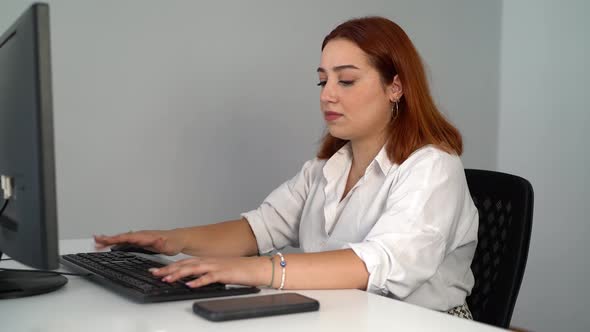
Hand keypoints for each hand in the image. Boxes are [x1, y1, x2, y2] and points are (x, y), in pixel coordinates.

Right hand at [94, 229, 184, 255]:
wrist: (178, 239)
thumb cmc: (173, 242)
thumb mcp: (168, 245)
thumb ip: (161, 244)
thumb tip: (157, 242)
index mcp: (145, 236)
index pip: (127, 237)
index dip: (115, 239)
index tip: (105, 240)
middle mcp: (140, 235)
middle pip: (121, 237)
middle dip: (108, 239)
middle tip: (95, 240)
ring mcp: (139, 237)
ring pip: (122, 238)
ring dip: (110, 240)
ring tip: (97, 242)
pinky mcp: (140, 241)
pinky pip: (125, 241)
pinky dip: (116, 242)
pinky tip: (110, 244)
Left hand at [150, 256, 269, 287]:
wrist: (259, 267)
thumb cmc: (241, 270)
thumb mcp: (220, 270)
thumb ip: (206, 273)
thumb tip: (193, 280)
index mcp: (208, 260)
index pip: (184, 262)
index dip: (169, 266)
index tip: (156, 270)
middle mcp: (210, 261)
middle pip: (185, 264)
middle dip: (168, 269)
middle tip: (154, 273)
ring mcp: (217, 266)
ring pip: (194, 269)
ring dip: (179, 274)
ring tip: (167, 279)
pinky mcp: (225, 273)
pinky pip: (210, 277)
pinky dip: (199, 281)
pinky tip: (190, 285)